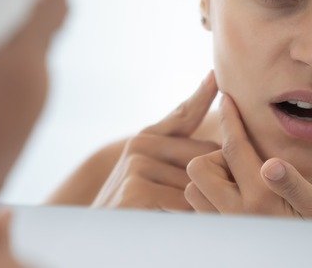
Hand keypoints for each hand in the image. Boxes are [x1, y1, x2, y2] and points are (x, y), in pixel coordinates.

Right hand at [92, 71, 220, 210]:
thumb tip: (212, 95)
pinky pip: (185, 202)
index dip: (202, 95)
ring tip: (180, 214)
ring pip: (198, 182)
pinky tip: (170, 219)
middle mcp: (140, 145)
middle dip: (214, 179)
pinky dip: (188, 217)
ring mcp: (136, 165)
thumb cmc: (134, 205)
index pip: (185, 114)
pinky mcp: (136, 190)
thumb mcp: (153, 171)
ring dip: (201, 203)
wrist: (96, 239)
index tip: (214, 73)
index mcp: (147, 137)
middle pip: (206, 155)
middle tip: (199, 199)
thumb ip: (178, 139)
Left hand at [184, 94, 311, 220]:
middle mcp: (237, 216)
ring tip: (241, 179)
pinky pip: (200, 210)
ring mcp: (228, 229)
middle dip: (216, 155)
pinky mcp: (225, 238)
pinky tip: (236, 192)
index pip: (234, 149)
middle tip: (245, 160)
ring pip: (193, 191)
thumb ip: (294, 184)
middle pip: (199, 169)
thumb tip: (270, 163)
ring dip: (210, 178)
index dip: (231, 119)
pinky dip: (210, 194)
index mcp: (261, 200)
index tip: (227, 98)